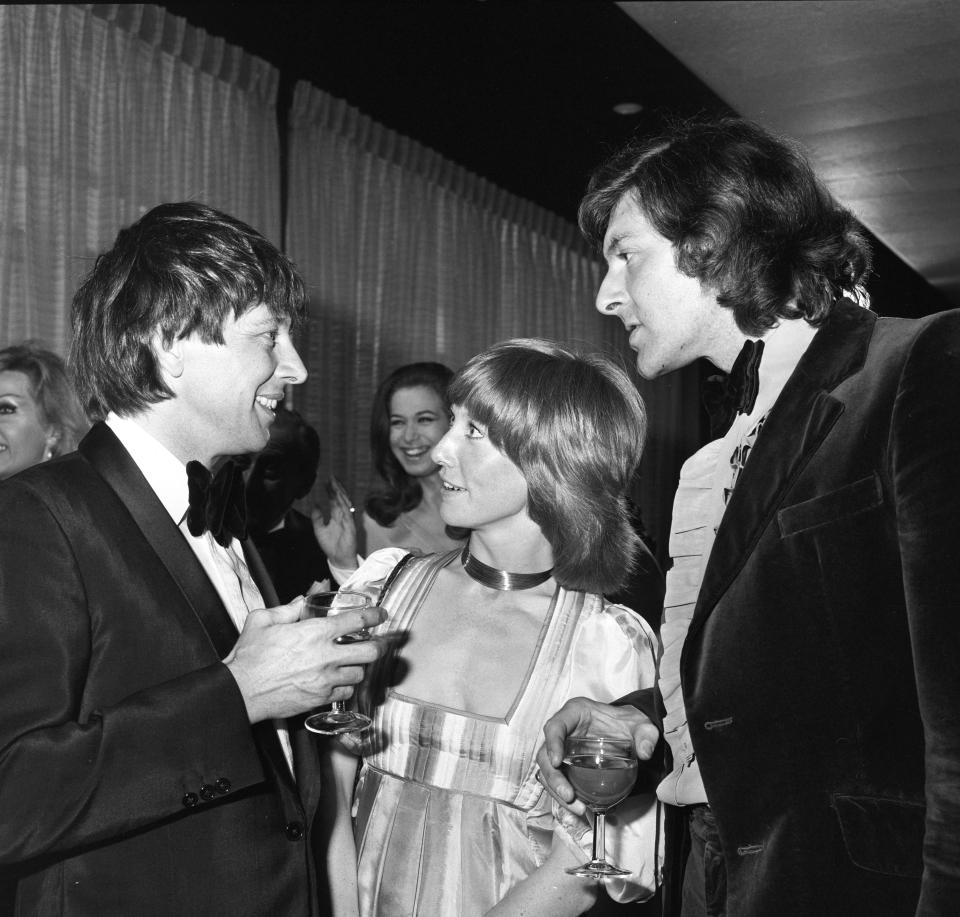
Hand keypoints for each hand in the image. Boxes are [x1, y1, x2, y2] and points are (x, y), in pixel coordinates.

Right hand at [223, 598, 384, 722]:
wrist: (241, 692)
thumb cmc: (250, 657)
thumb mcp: (264, 620)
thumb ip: (288, 608)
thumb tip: (303, 599)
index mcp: (315, 632)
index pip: (357, 620)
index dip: (374, 615)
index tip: (380, 615)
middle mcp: (326, 656)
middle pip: (371, 651)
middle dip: (377, 645)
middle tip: (375, 642)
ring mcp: (326, 680)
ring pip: (360, 673)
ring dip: (359, 666)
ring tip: (352, 662)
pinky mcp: (321, 699)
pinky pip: (346, 692)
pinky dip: (346, 685)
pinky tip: (338, 680)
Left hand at [312, 476, 358, 569]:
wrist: (338, 558)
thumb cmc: (330, 545)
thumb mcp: (319, 529)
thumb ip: (317, 517)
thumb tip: (315, 504)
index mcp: (336, 516)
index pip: (334, 500)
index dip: (331, 491)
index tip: (326, 481)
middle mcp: (343, 516)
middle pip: (341, 498)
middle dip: (337, 488)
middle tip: (332, 477)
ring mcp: (347, 520)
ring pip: (345, 503)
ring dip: (340, 494)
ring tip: (335, 484)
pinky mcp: (350, 526)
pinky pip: (348, 514)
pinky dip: (344, 506)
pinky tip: (340, 499)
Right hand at [535, 697, 659, 812]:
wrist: (626, 730)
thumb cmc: (627, 723)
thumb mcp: (641, 724)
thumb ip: (646, 735)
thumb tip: (645, 752)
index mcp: (575, 713)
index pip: (555, 726)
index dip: (552, 743)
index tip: (557, 762)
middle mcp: (564, 731)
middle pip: (546, 754)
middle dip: (553, 777)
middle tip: (568, 795)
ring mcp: (563, 749)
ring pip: (548, 771)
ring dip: (557, 791)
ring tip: (577, 807)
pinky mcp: (566, 766)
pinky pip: (559, 781)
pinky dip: (566, 797)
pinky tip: (580, 808)